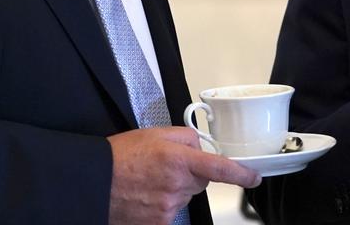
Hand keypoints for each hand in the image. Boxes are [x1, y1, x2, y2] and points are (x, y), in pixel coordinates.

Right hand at [108, 126, 260, 224]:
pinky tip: (146, 196)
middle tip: (166, 167)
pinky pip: (171, 212)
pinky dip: (162, 204)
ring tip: (149, 181)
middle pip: (201, 182)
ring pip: (185, 197)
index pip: (221, 169)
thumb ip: (186, 137)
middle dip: (190, 175)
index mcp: (179, 160)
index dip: (242, 175)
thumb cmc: (121, 156)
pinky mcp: (159, 222)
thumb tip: (201, 147)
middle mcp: (177, 186)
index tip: (253, 178)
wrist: (95, 180)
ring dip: (174, 189)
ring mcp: (168, 207)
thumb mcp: (156, 133)